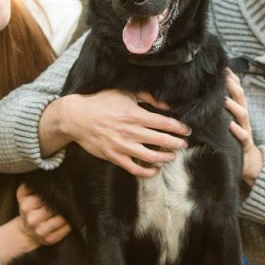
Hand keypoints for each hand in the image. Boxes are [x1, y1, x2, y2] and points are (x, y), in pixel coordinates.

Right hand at [0, 186, 70, 264]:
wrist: (26, 232)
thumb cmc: (29, 210)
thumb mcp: (24, 196)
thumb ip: (31, 186)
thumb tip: (44, 177)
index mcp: (25, 205)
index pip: (45, 197)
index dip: (54, 194)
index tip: (60, 192)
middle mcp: (32, 219)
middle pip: (54, 208)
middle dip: (62, 204)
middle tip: (69, 199)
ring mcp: (41, 231)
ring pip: (61, 219)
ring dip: (68, 213)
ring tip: (71, 208)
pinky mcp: (50, 240)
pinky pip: (65, 230)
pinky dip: (69, 223)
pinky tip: (70, 219)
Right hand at [41, 89, 190, 177]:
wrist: (76, 117)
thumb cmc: (101, 102)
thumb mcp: (124, 93)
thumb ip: (147, 98)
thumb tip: (167, 106)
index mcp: (134, 114)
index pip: (164, 123)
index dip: (179, 128)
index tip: (187, 131)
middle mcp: (131, 131)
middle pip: (162, 141)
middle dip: (177, 143)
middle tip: (184, 144)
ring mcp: (123, 146)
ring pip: (152, 157)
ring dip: (166, 157)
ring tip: (172, 155)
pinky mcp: (115, 157)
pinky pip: (136, 169)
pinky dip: (149, 171)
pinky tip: (155, 168)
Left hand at [225, 70, 263, 187]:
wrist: (249, 163)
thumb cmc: (233, 139)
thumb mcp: (227, 122)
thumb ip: (219, 109)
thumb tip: (202, 96)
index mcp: (238, 110)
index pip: (236, 90)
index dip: (231, 78)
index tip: (222, 66)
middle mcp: (243, 117)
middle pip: (241, 97)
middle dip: (233, 86)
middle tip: (222, 76)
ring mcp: (246, 129)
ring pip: (242, 114)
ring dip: (233, 106)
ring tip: (223, 99)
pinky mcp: (245, 144)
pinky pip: (243, 136)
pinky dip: (237, 130)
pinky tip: (229, 126)